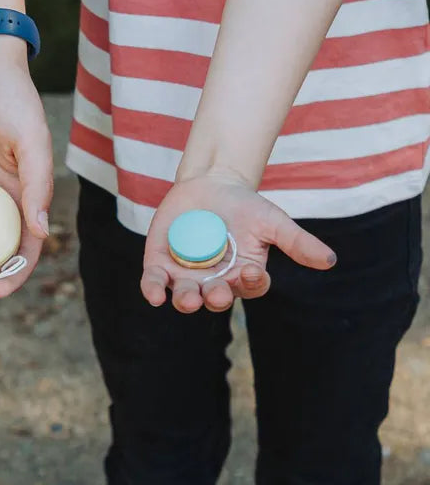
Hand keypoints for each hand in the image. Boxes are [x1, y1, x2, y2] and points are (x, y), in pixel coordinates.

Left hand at [141, 171, 336, 313]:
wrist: (210, 184)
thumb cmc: (245, 205)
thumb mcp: (272, 221)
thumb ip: (297, 242)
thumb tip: (331, 261)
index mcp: (243, 276)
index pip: (249, 287)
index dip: (250, 282)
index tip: (251, 270)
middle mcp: (215, 282)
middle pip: (215, 298)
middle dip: (215, 297)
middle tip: (215, 293)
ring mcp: (186, 275)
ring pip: (186, 296)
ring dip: (186, 300)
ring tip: (189, 298)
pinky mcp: (161, 264)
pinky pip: (155, 283)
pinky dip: (154, 290)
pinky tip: (154, 295)